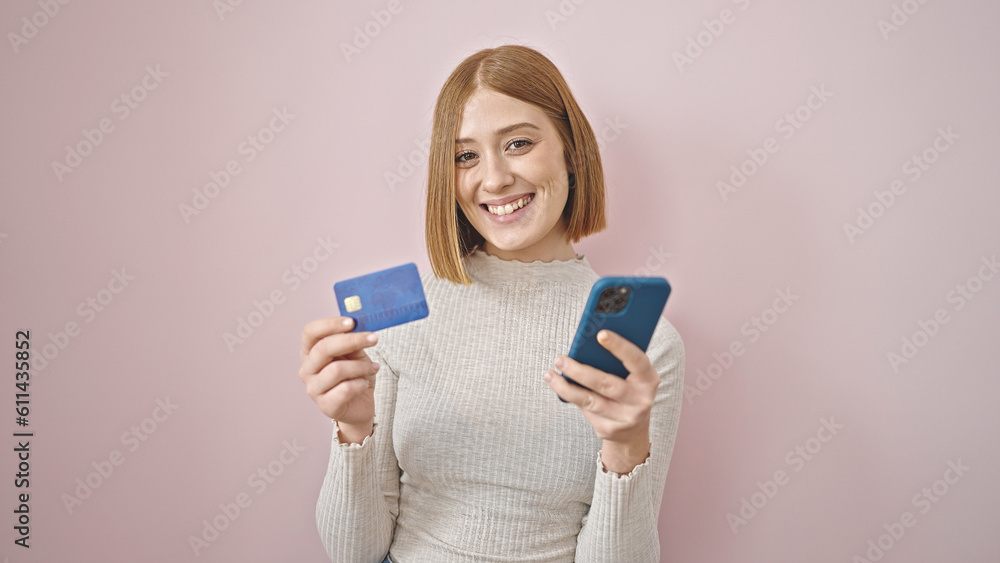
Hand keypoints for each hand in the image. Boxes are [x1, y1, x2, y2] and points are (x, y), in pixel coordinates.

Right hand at [299, 316, 380, 442]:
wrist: (360, 405)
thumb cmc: (355, 376)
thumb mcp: (355, 354)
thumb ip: (353, 341)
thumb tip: (359, 324)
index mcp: (310, 352)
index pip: (310, 332)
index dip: (330, 324)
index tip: (352, 322)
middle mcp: (307, 370)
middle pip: (323, 349)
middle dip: (351, 341)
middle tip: (373, 338)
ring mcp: (313, 389)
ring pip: (336, 370)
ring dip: (360, 366)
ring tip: (373, 368)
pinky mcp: (325, 406)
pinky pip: (345, 390)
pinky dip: (360, 384)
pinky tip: (364, 384)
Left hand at [543, 329, 659, 472]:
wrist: (633, 431)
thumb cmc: (628, 392)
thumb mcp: (632, 377)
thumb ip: (616, 364)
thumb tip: (585, 348)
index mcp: (649, 379)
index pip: (636, 360)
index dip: (620, 346)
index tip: (600, 333)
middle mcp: (640, 400)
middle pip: (606, 383)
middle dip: (579, 370)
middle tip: (560, 359)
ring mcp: (625, 418)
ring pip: (590, 400)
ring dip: (566, 387)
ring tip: (549, 374)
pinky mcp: (609, 430)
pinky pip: (586, 410)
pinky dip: (570, 397)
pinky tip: (558, 387)